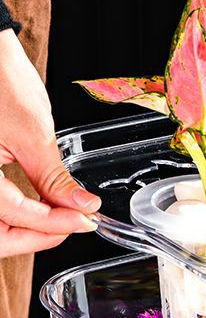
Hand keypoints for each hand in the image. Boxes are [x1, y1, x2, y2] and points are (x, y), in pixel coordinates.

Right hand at [0, 29, 100, 256]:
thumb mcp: (33, 135)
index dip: (53, 225)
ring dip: (24, 230)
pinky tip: (38, 208)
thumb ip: (54, 179)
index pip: (14, 217)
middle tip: (73, 223)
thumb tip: (82, 207)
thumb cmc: (0, 81)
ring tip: (60, 218)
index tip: (85, 220)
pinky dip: (14, 215)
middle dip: (36, 237)